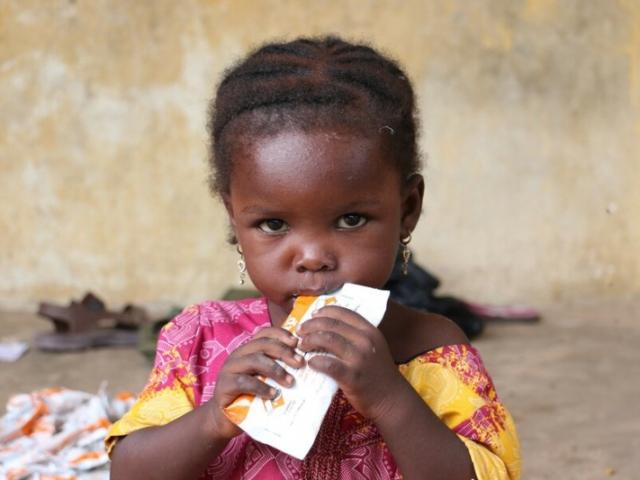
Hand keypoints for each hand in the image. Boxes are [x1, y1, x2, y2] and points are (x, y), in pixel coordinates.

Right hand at [209, 327, 303, 438]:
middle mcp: (238, 355)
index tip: (298, 342)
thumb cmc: (250, 397)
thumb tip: (306, 367)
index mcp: (249, 350)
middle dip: (284, 352)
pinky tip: (273, 395)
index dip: (282, 334)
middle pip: (263, 344)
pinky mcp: (224, 385)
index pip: (265, 333)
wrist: (225, 419)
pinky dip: (261, 387)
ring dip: (275, 370)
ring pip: (254, 360)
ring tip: (290, 382)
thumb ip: (278, 370)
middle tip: (300, 364)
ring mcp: (229, 369)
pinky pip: (244, 382)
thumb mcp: (265, 380)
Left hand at [297, 306, 404, 420]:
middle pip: (331, 324)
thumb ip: (355, 336)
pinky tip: (310, 362)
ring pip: (328, 339)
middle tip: (300, 331)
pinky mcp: (352, 377)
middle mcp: (365, 341)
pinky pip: (329, 364)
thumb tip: (328, 327)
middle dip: (311, 325)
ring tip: (302, 345)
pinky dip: (316, 361)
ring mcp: (359, 358)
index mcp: (369, 331)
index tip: (312, 316)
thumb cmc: (378, 373)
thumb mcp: (373, 347)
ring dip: (310, 340)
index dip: (324, 311)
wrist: (392, 400)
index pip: (343, 313)